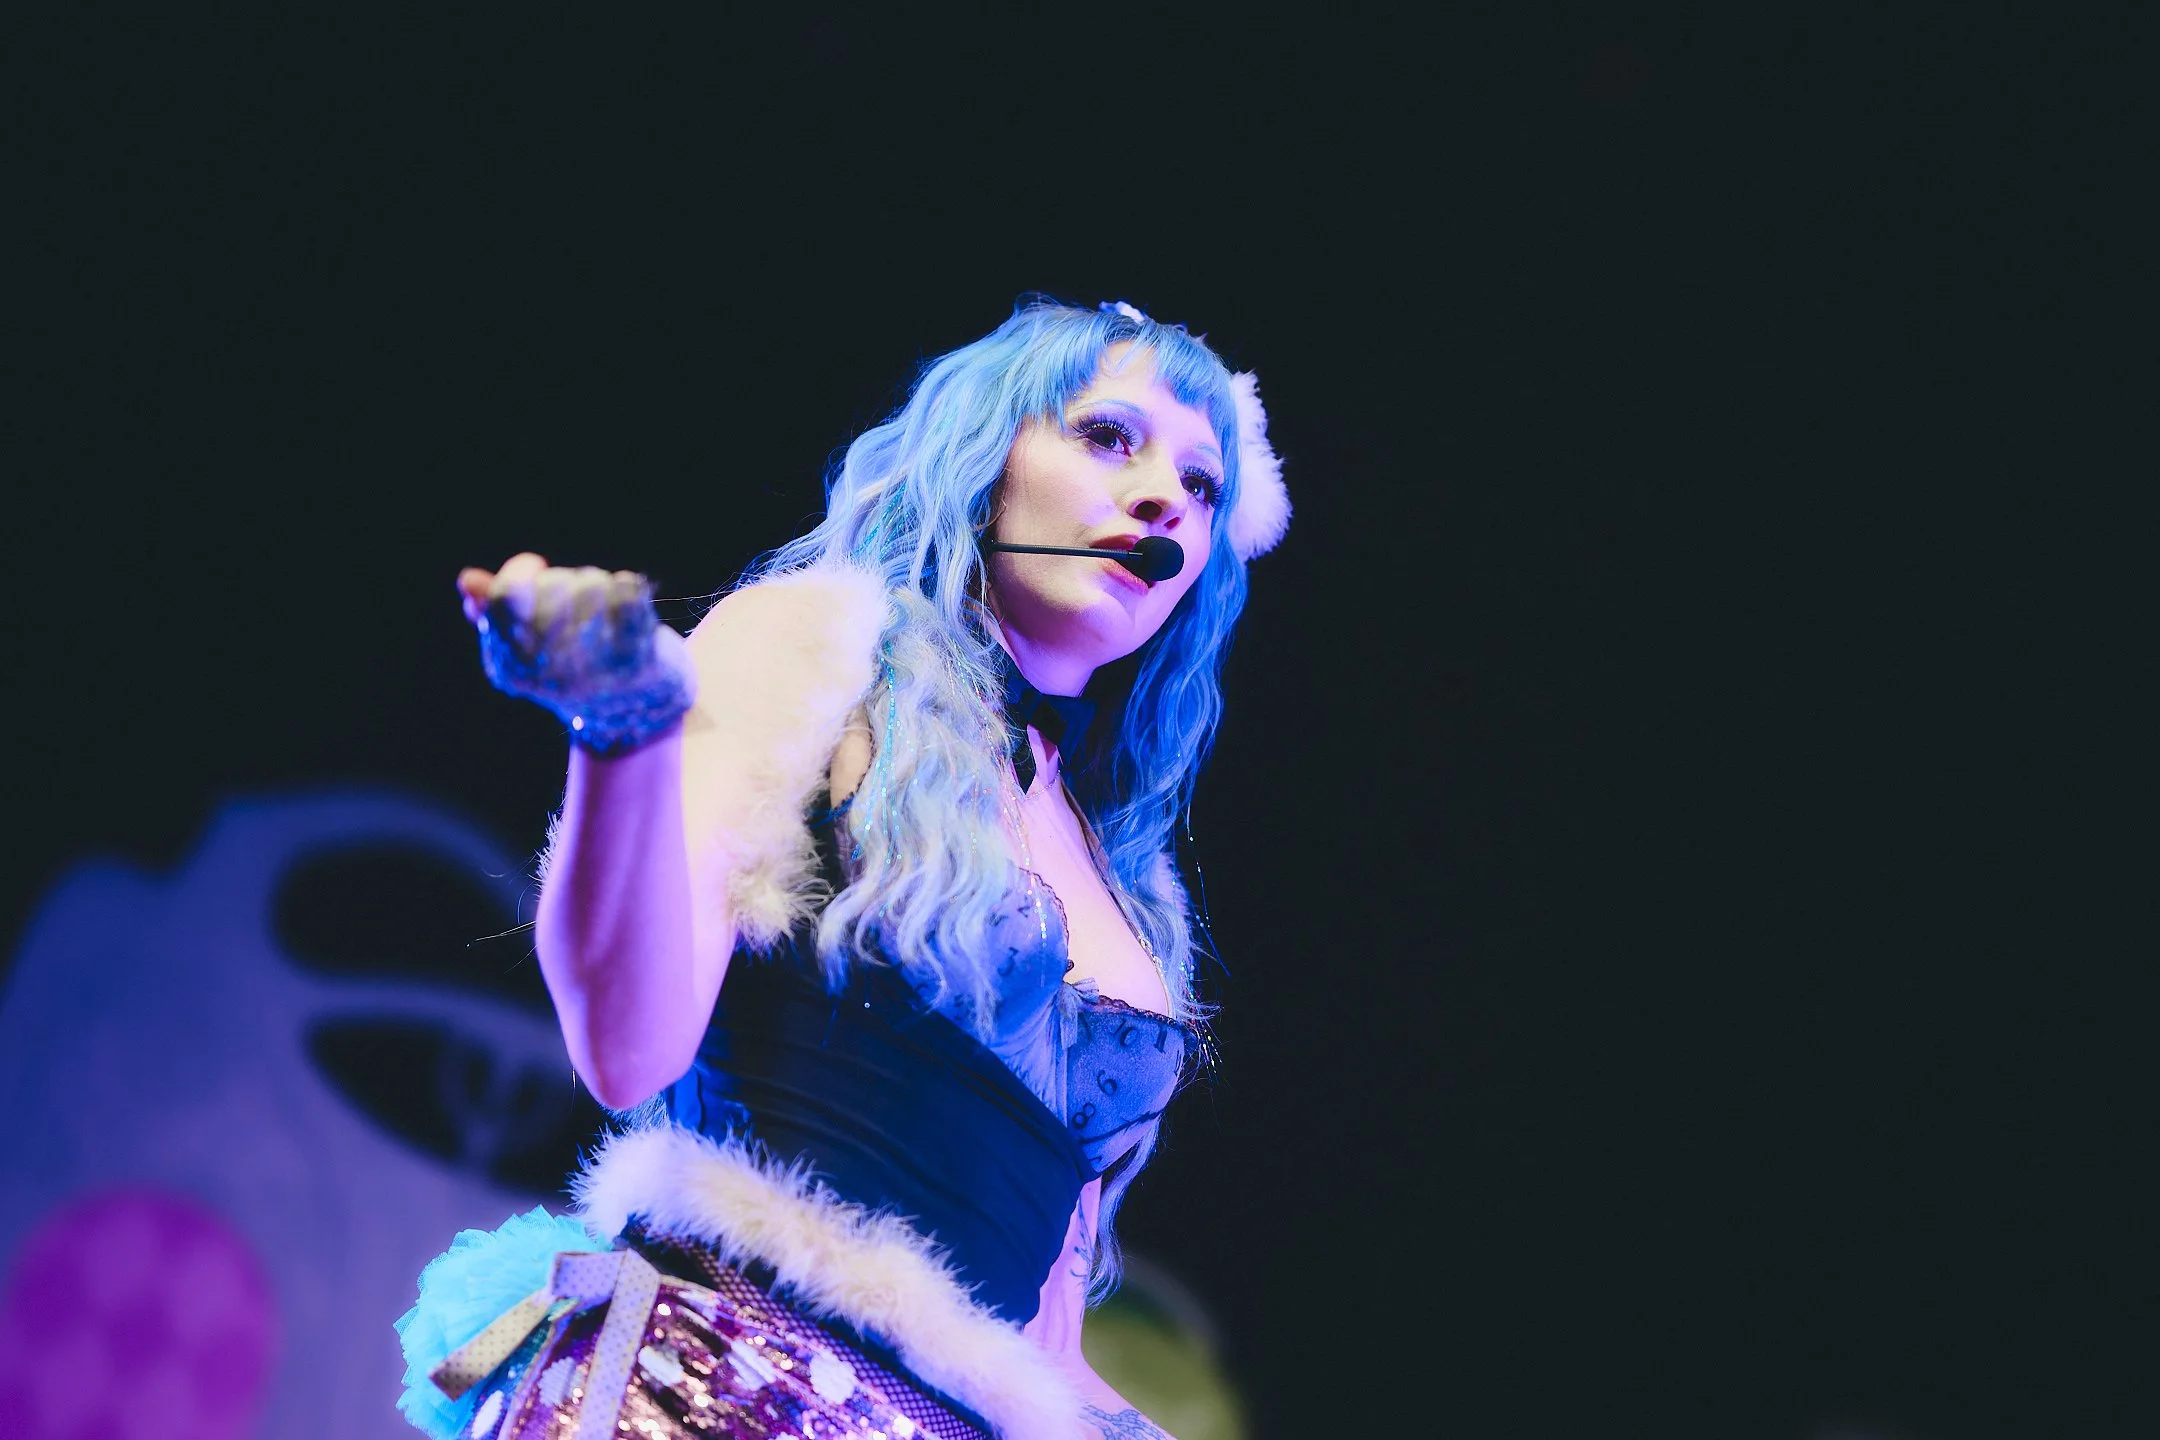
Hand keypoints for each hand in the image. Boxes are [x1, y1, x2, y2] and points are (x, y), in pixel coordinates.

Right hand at [454, 552, 696, 753]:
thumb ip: (495, 612)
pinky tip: (632, 604)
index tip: (537, 567)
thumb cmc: (574, 664)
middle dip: (566, 580)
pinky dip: (630, 588)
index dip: (519, 571)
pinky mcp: (637, 660)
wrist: (635, 711)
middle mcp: (548, 674)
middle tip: (578, 599)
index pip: (505, 597)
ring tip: (605, 608)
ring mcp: (594, 670)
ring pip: (592, 585)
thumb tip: (468, 582)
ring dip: (599, 584)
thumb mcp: (528, 644)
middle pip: (552, 585)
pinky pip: (628, 594)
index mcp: (510, 667)